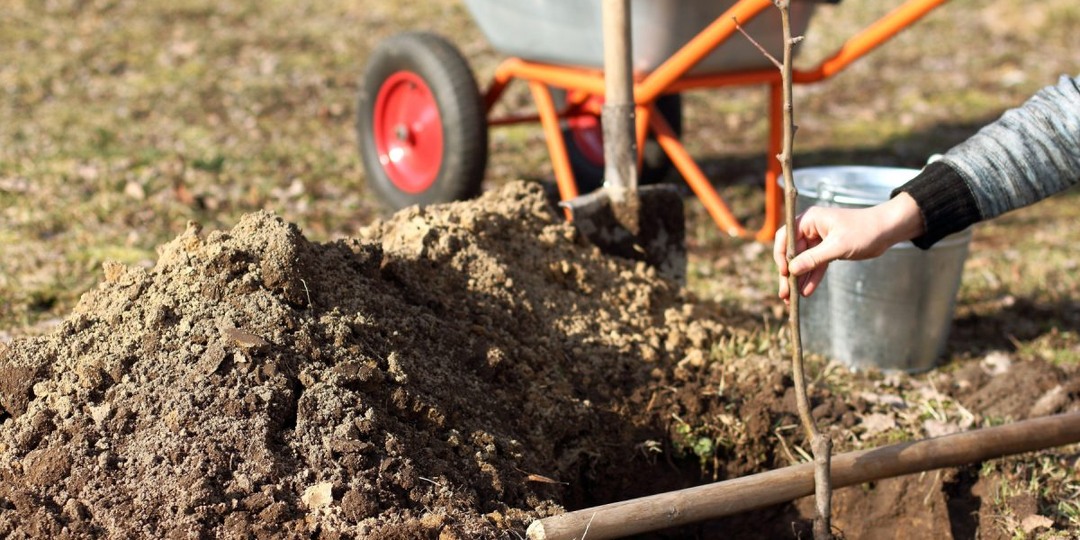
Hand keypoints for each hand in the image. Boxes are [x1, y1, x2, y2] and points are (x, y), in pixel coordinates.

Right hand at [773, 192, 924, 301]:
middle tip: (784, 293)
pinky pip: (816, 265)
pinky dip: (812, 277)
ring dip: (799, 279)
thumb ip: (814, 258)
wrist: (887, 230)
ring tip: (792, 298)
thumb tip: (792, 270)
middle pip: (792, 253)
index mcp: (809, 220)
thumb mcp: (838, 246)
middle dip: (789, 274)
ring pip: (803, 261)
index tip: (784, 273)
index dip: (781, 256)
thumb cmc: (864, 231)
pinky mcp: (828, 250)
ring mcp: (819, 240)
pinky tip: (806, 292)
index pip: (785, 237)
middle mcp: (811, 229)